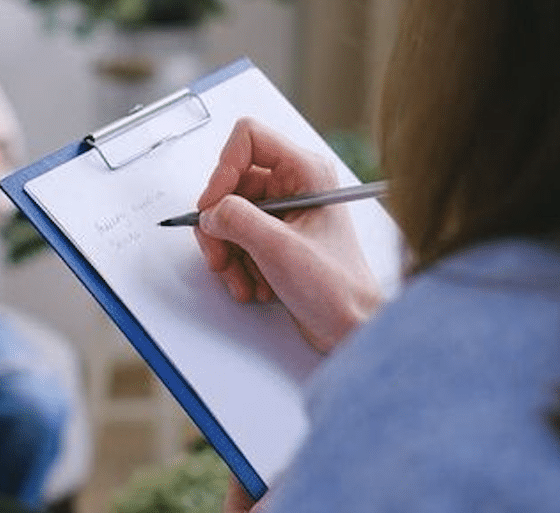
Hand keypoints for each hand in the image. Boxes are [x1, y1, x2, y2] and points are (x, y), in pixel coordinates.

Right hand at [195, 118, 380, 352]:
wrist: (349, 326)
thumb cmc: (337, 287)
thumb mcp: (279, 249)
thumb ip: (238, 220)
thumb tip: (210, 211)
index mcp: (306, 172)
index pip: (248, 138)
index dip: (223, 169)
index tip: (214, 204)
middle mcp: (293, 186)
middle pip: (230, 185)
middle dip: (220, 225)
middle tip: (221, 255)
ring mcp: (282, 213)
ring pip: (227, 216)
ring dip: (227, 252)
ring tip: (241, 279)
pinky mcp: (273, 238)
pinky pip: (235, 239)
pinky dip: (236, 264)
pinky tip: (252, 284)